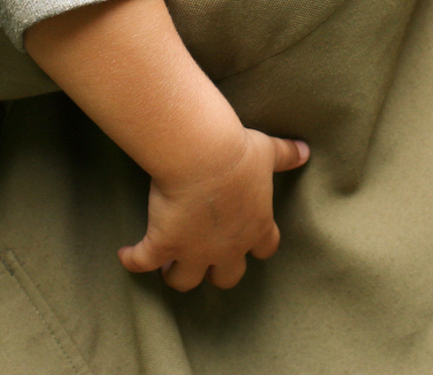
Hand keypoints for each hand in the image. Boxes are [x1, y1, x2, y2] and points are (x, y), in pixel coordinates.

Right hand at [117, 128, 308, 290]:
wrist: (203, 155)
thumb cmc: (237, 152)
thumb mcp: (267, 152)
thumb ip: (287, 155)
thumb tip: (306, 150)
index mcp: (256, 226)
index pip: (264, 249)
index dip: (255, 247)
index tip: (246, 241)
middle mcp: (228, 247)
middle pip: (227, 277)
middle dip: (215, 271)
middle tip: (203, 256)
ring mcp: (194, 251)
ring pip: (185, 281)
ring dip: (176, 274)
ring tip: (166, 263)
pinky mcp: (163, 245)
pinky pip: (143, 263)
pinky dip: (133, 260)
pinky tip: (126, 254)